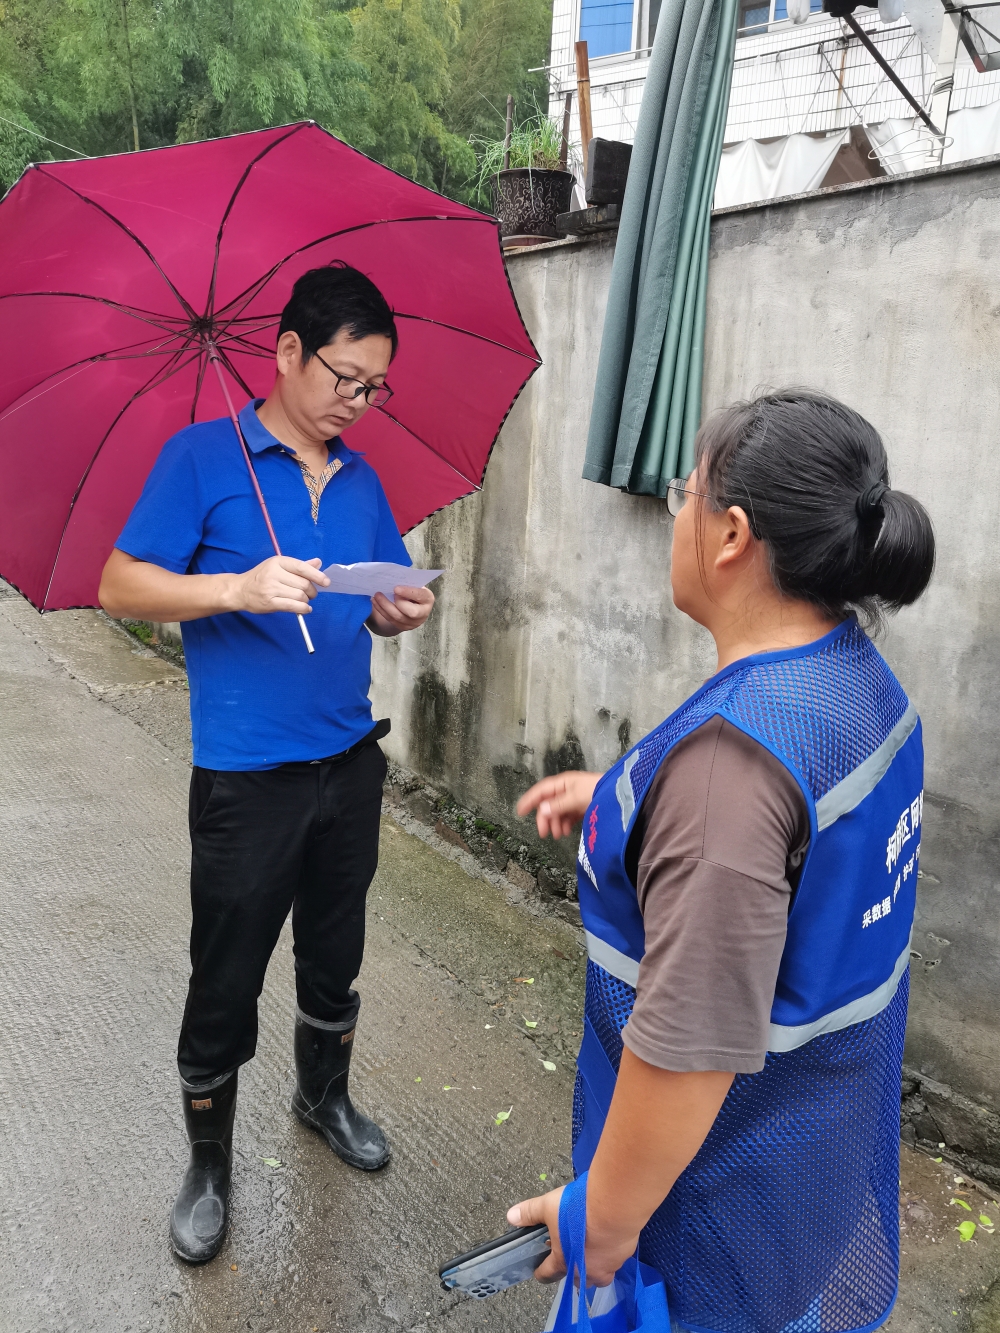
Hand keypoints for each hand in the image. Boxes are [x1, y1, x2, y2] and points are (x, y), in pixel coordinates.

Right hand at [233, 556, 328, 614]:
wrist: (240, 590)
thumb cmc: (262, 577)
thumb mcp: (278, 566)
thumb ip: (299, 566)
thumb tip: (318, 563)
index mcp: (278, 562)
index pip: (302, 567)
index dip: (317, 575)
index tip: (326, 582)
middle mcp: (274, 573)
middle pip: (303, 584)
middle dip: (311, 591)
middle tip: (310, 594)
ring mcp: (271, 588)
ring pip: (300, 596)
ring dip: (306, 600)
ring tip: (303, 601)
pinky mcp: (270, 603)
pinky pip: (293, 606)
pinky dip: (303, 609)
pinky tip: (305, 609)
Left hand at [367, 585, 434, 636]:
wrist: (411, 603)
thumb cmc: (412, 590)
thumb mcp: (413, 584)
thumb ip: (407, 583)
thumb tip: (393, 579)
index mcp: (427, 599)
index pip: (420, 596)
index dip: (408, 592)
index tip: (396, 588)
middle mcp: (423, 613)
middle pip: (411, 612)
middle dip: (397, 603)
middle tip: (386, 592)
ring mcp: (413, 623)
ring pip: (398, 617)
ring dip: (384, 606)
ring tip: (376, 595)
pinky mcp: (403, 627)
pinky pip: (390, 620)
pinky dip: (381, 610)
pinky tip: (375, 601)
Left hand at [507, 1186, 629, 1288]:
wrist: (614, 1208)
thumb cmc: (578, 1210)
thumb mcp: (548, 1206)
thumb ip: (530, 1212)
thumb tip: (511, 1216)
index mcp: (564, 1261)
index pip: (548, 1274)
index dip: (541, 1272)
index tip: (539, 1270)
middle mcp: (585, 1270)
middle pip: (576, 1280)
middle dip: (572, 1271)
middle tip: (569, 1255)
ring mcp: (607, 1265)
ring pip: (599, 1275)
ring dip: (593, 1266)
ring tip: (592, 1250)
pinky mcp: (624, 1255)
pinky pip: (616, 1260)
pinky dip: (611, 1252)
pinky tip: (609, 1237)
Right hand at [516, 772, 601, 838]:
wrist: (620, 795)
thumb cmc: (597, 792)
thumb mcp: (576, 798)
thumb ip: (558, 805)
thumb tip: (541, 810)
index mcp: (562, 783)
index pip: (541, 791)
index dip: (529, 800)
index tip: (519, 812)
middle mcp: (566, 790)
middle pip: (549, 804)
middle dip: (545, 818)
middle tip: (543, 834)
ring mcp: (574, 798)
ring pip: (558, 812)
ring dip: (555, 823)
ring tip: (559, 835)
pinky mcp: (582, 807)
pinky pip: (568, 816)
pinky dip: (565, 824)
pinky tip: (565, 832)